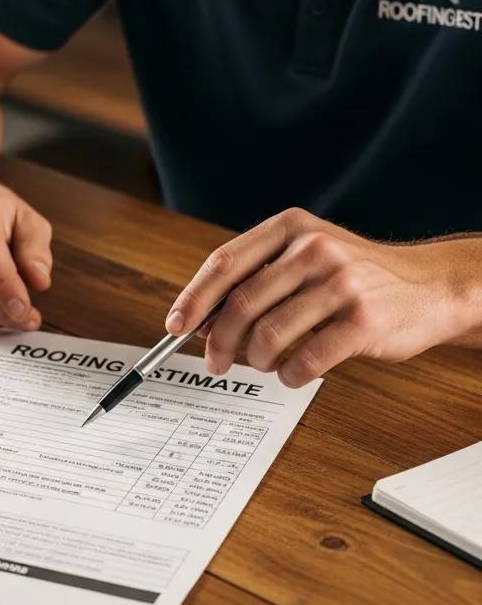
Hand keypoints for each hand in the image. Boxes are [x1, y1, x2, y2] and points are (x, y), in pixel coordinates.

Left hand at [165, 207, 478, 387]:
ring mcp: (341, 284)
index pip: (225, 263)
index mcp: (291, 228)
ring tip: (262, 364)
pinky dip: (288, 375)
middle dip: (218, 341)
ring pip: (268, 334)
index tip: (175, 325)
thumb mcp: (305, 257)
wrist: (430, 286)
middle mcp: (314, 250)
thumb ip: (257, 280)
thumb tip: (203, 322)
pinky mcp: (363, 321)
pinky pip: (305, 359)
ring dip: (255, 360)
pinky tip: (291, 374)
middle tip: (215, 360)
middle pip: (240, 303)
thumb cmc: (355, 276)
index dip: (193, 298)